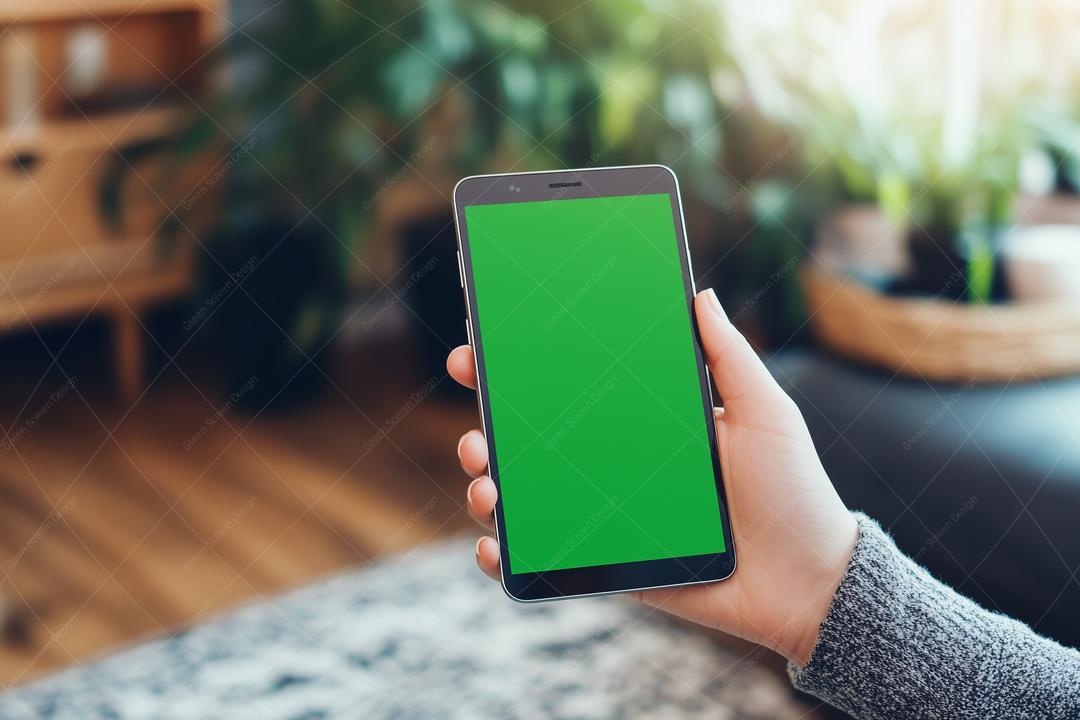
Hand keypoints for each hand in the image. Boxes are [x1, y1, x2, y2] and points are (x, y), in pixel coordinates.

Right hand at [448, 288, 856, 665]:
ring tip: (485, 480)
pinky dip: (506, 553)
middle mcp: (617, 463)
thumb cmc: (793, 491)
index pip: (575, 386)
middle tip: (475, 418)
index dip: (525, 367)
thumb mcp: (765, 413)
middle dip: (489, 425)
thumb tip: (700, 293)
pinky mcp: (609, 564)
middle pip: (536, 439)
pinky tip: (491, 544)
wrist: (809, 582)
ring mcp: (607, 514)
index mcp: (647, 423)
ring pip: (528, 495)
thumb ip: (729, 357)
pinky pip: (545, 556)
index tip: (484, 345)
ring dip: (488, 483)